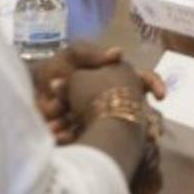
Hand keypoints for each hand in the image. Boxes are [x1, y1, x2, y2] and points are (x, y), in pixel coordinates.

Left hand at [31, 42, 165, 142]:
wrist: (32, 93)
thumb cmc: (55, 69)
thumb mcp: (72, 55)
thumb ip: (92, 53)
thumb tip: (119, 53)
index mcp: (116, 78)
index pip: (145, 81)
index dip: (156, 85)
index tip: (161, 96)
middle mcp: (115, 99)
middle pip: (141, 110)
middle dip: (143, 121)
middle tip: (150, 131)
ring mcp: (102, 119)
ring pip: (120, 128)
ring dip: (103, 128)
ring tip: (86, 129)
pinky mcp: (88, 135)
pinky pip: (94, 141)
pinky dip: (79, 138)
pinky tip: (63, 136)